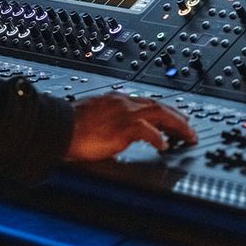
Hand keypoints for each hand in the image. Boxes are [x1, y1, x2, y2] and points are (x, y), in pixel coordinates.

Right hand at [65, 94, 195, 161]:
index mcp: (113, 99)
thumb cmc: (66, 126)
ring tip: (187, 136)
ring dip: (176, 125)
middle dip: (176, 116)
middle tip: (189, 128)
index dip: (161, 110)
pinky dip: (157, 138)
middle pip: (157, 104)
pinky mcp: (121, 127)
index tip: (171, 118)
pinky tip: (164, 146)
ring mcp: (122, 113)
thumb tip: (110, 137)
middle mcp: (121, 102)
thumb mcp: (90, 119)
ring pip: (158, 113)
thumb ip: (104, 123)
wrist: (56, 127)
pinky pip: (146, 130)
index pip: (144, 102)